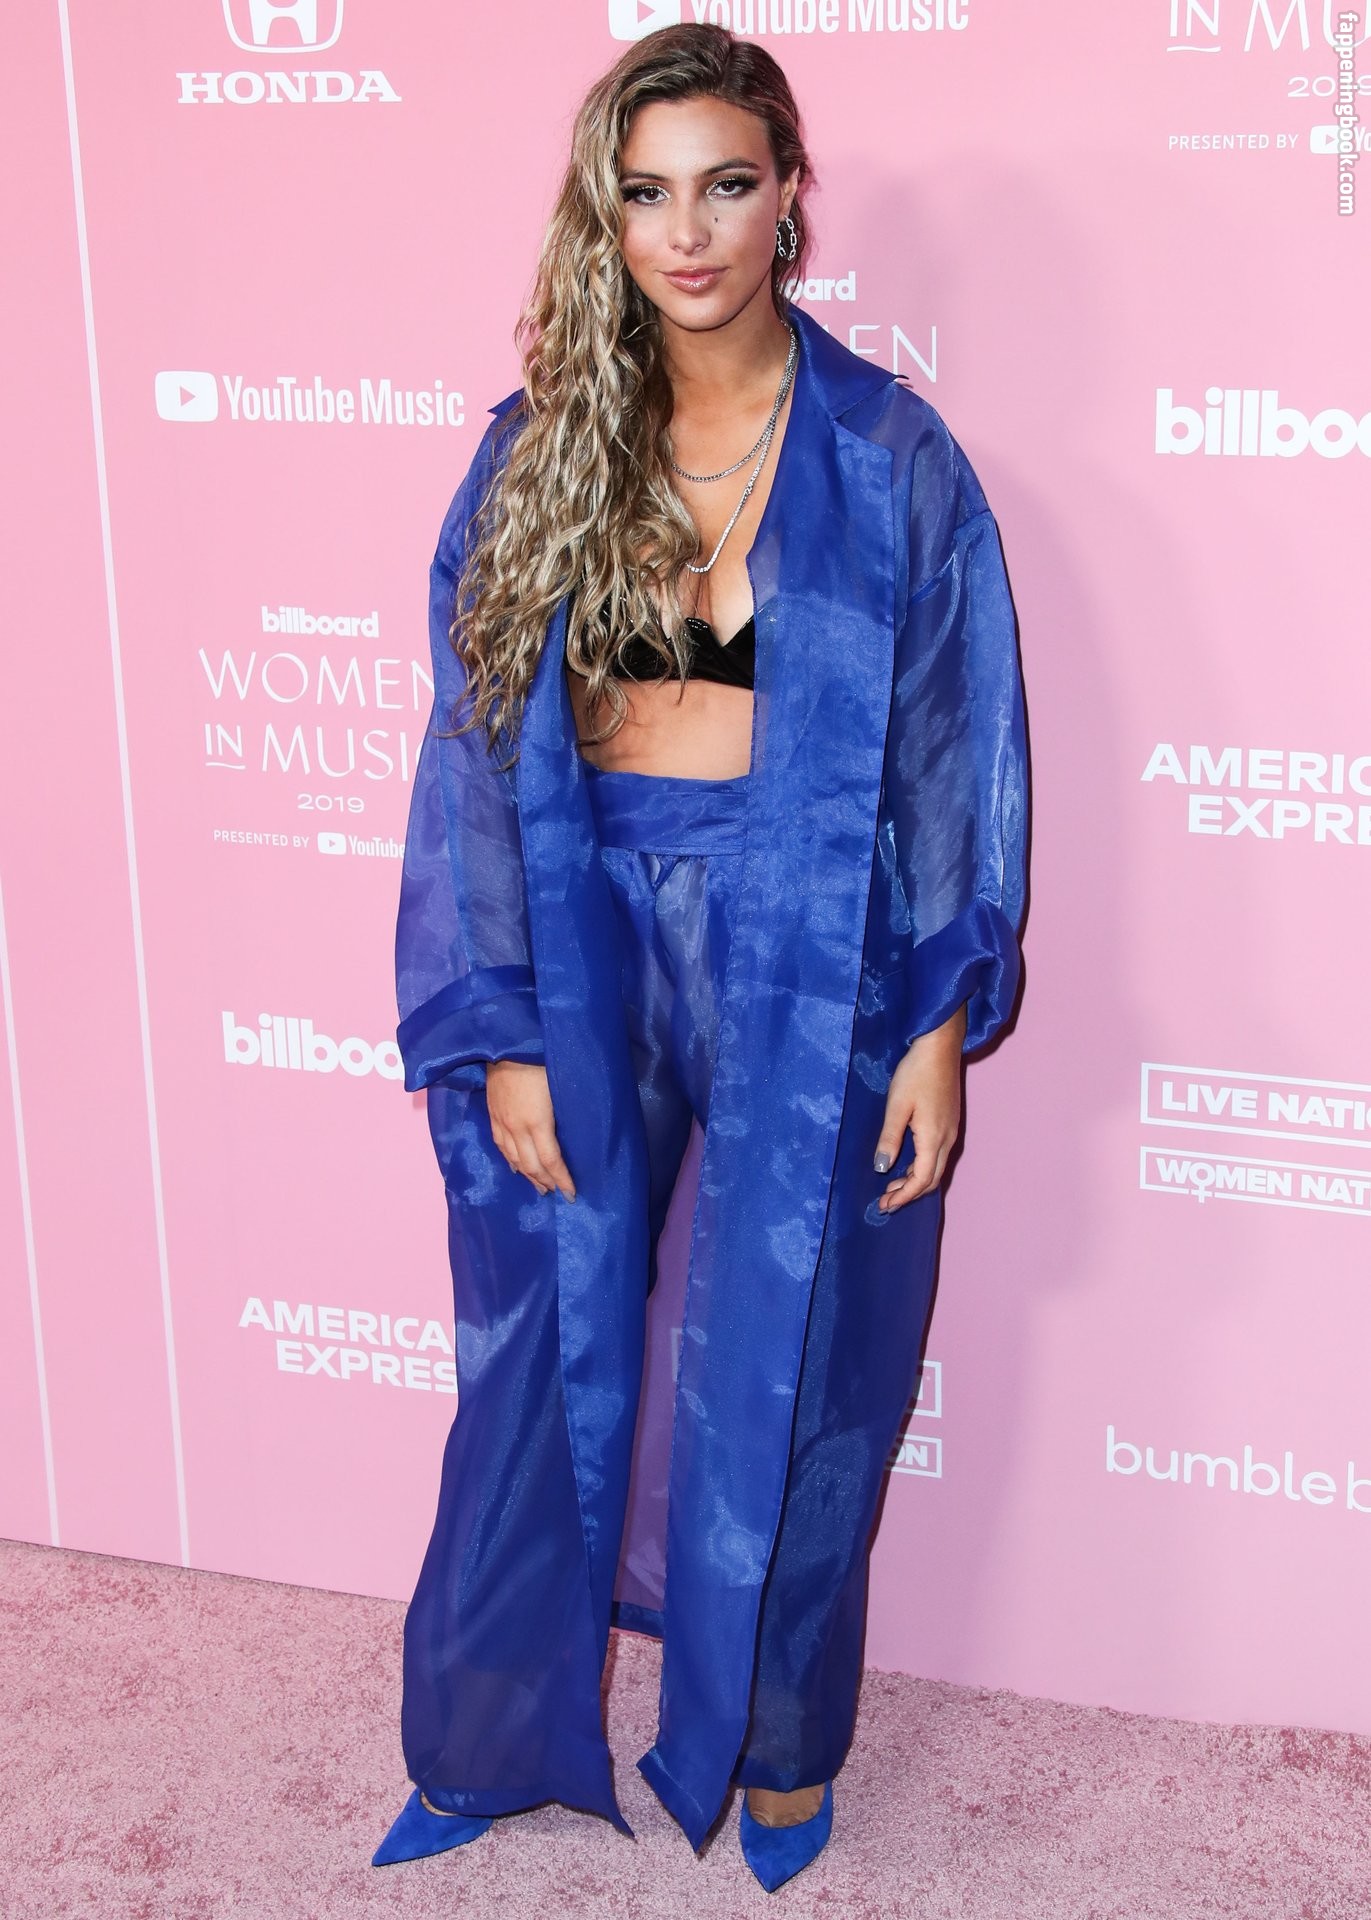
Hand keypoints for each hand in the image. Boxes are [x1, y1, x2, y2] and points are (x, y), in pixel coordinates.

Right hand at [485, 1061, 576, 1200]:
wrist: (506, 1043)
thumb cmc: (541, 1060)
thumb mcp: (561, 1086)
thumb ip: (567, 1111)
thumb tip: (581, 1129)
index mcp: (537, 1121)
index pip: (551, 1160)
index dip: (562, 1179)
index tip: (572, 1193)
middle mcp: (517, 1127)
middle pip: (531, 1165)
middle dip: (546, 1182)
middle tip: (559, 1193)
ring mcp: (502, 1122)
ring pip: (514, 1159)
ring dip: (528, 1176)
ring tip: (540, 1187)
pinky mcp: (492, 1115)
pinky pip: (500, 1145)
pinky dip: (510, 1161)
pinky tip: (516, 1168)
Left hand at [872, 1004, 965, 1212]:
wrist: (941, 1046)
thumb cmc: (916, 1073)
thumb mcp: (897, 1106)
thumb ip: (889, 1139)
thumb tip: (882, 1168)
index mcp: (934, 1138)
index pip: (921, 1180)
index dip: (903, 1196)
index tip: (884, 1206)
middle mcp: (948, 1139)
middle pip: (932, 1179)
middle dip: (909, 1194)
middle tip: (885, 1201)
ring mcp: (951, 1131)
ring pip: (936, 1168)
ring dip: (915, 1181)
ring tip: (891, 1186)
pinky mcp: (949, 1122)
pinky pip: (937, 1156)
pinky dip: (922, 1167)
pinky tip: (906, 1163)